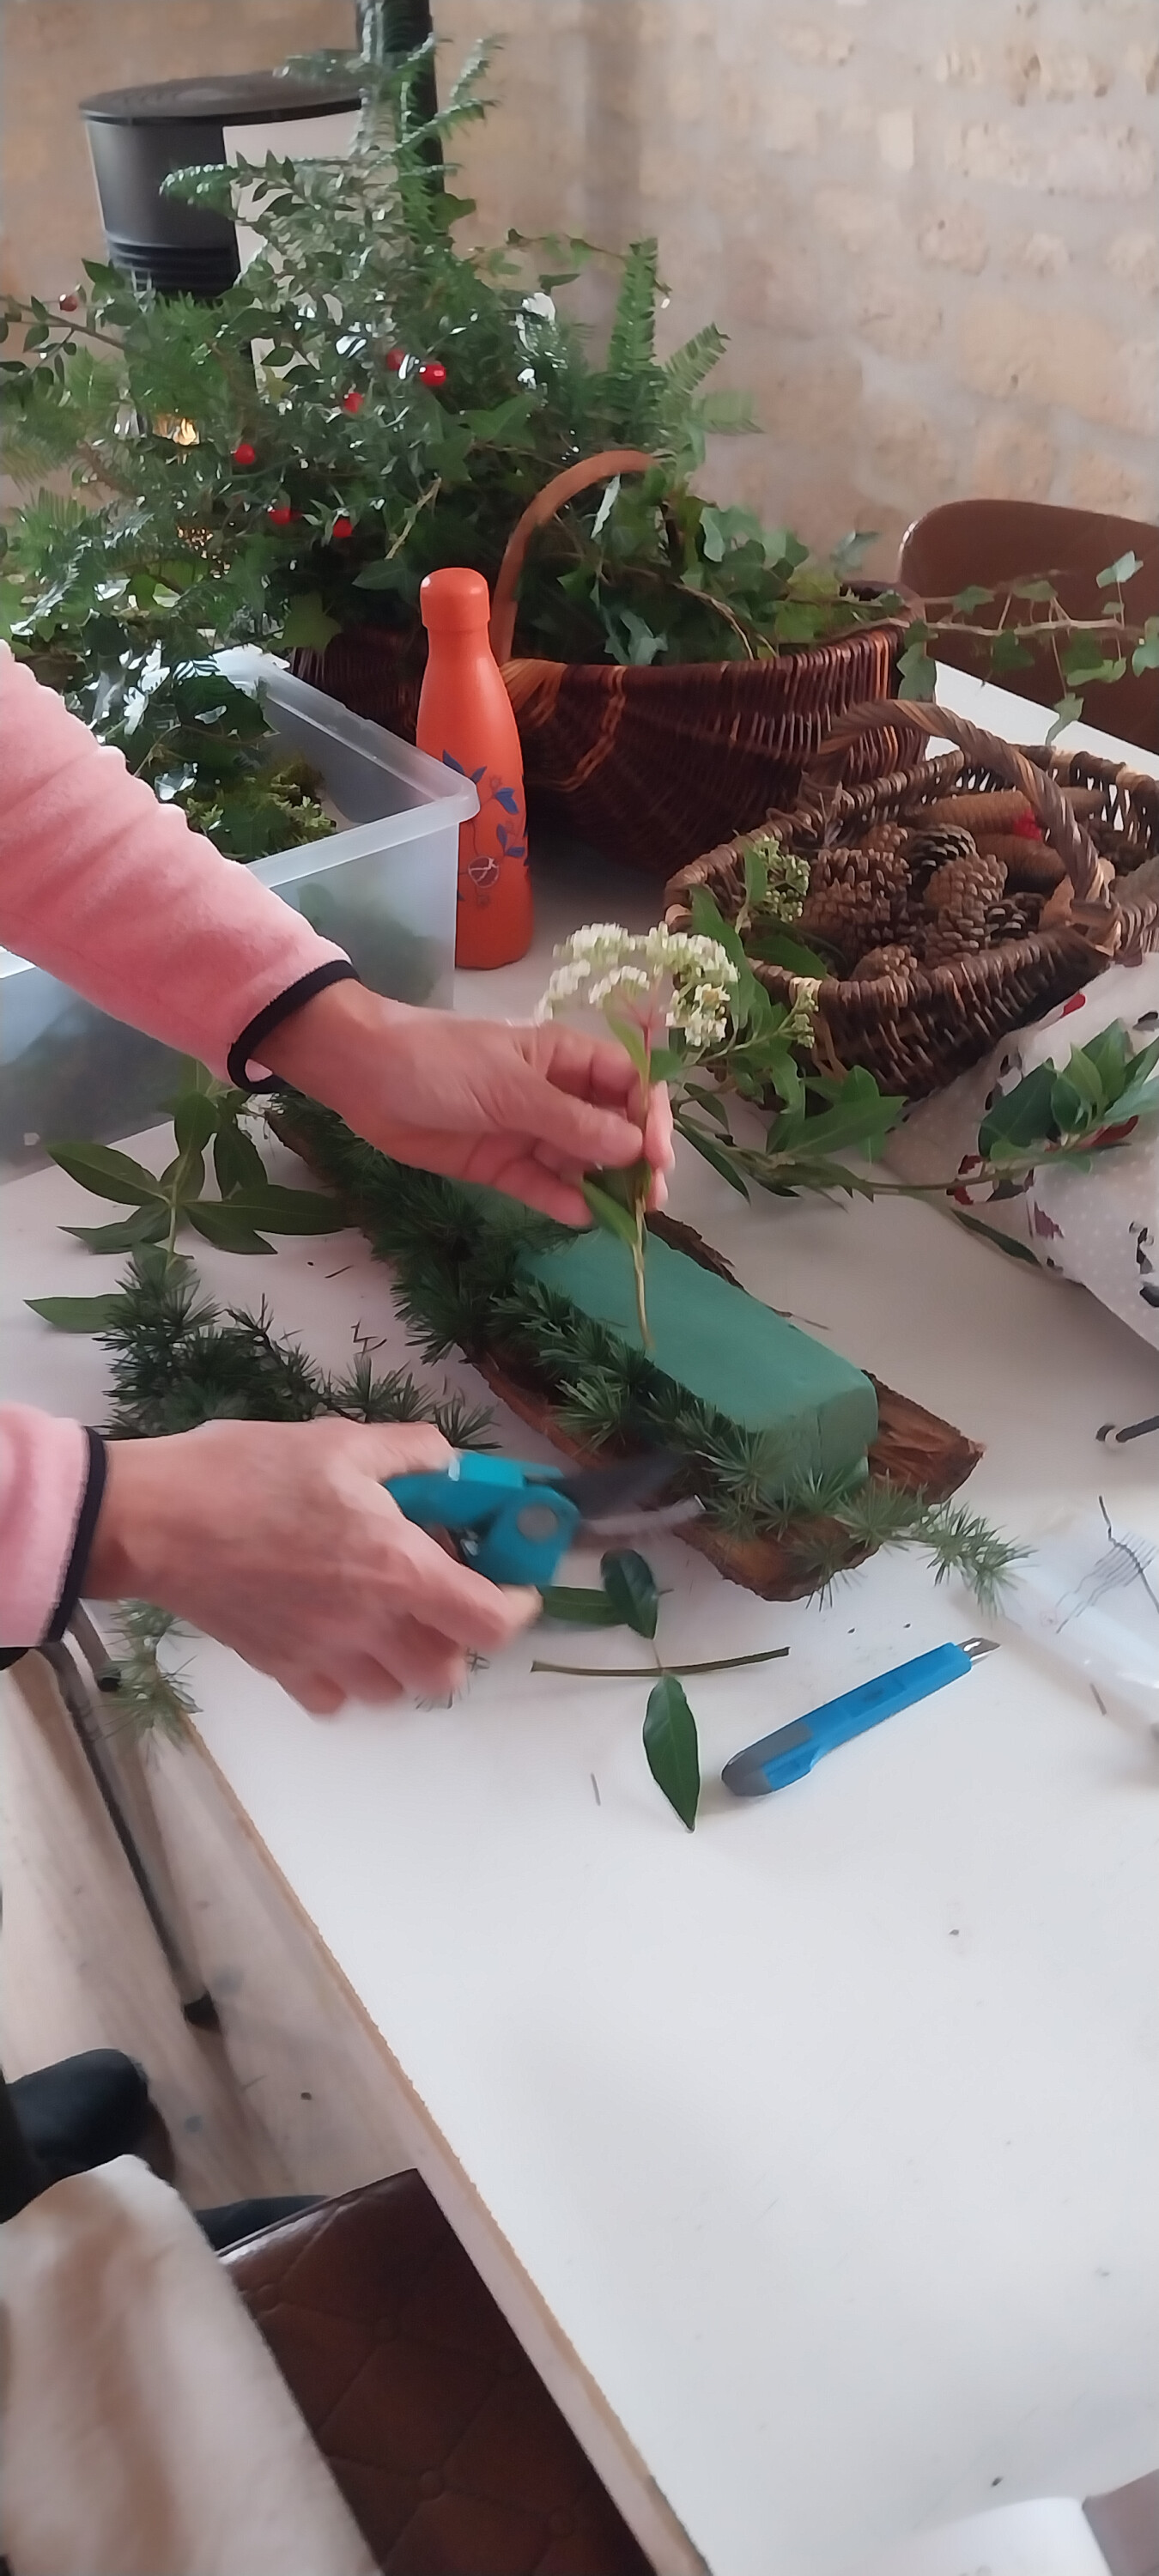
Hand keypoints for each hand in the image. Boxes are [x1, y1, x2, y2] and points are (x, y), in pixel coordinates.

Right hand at [85, 1418, 538, 1715]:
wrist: (158, 1519)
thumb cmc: (249, 1472)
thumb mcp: (340, 1441)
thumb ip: (410, 1453)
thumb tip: (448, 1464)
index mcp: (397, 1567)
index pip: (490, 1621)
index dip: (517, 1606)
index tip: (509, 1583)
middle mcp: (370, 1625)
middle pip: (448, 1674)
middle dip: (458, 1639)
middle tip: (440, 1595)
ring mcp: (324, 1655)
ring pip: (395, 1692)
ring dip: (406, 1661)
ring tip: (387, 1615)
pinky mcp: (282, 1669)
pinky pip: (336, 1700)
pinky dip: (350, 1679)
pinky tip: (337, 1636)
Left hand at [262, 981, 674, 1225]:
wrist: (361, 1075)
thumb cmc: (440, 1062)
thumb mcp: (511, 1088)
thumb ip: (572, 1122)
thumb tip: (634, 1148)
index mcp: (564, 1058)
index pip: (628, 1084)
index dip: (650, 1117)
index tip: (658, 1156)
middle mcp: (554, 1094)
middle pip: (612, 1128)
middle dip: (637, 1160)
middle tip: (651, 1199)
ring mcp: (527, 1131)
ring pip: (580, 1162)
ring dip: (606, 1185)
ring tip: (627, 1217)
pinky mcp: (499, 1164)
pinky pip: (541, 1184)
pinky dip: (561, 1200)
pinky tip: (582, 1217)